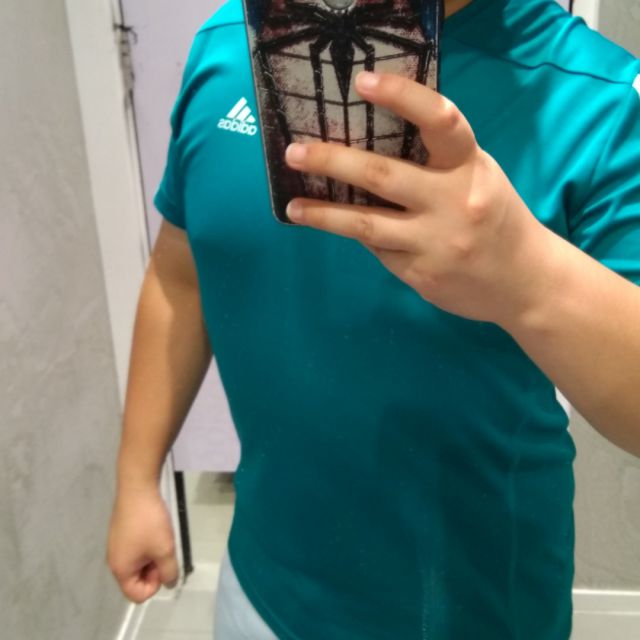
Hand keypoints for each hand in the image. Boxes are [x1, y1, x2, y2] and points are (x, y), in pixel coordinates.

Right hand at [106, 486, 179, 603]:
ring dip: (152, 556)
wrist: (137, 488)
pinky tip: (155, 530)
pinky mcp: (120, 532)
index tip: (164, 566)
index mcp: (121, 569)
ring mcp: (116, 545)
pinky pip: (135, 549)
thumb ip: (169, 571)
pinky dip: (147, 545)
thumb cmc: (149, 522)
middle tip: (165, 551)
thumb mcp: (165, 549)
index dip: (154, 585)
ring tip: (162, 538)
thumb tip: (169, 583)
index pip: (136, 595)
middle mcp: (114, 560)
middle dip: (154, 570)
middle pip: (136, 579)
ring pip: (138, 562)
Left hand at [284, 71, 553, 327]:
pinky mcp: (420, 275)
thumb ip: (437, 161)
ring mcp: (434, 243)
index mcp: (470, 167)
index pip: (440, 120)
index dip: (403, 96)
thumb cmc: (496, 217)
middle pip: (382, 176)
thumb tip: (370, 151)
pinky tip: (345, 231)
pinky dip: (360, 238)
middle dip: (332, 162)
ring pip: (366, 225)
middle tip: (294, 153)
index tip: (363, 82)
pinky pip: (379, 252)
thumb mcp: (478, 176)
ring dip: (323, 215)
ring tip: (293, 208)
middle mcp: (453, 201)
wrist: (525, 281)